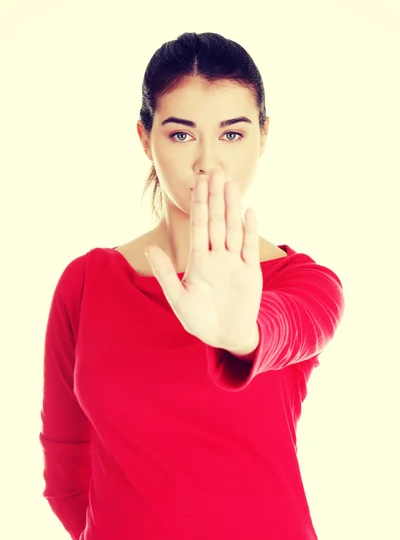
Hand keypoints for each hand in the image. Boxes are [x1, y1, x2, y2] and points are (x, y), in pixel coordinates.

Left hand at [144, 167, 262, 350]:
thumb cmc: (200, 320)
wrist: (226, 336)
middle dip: (215, 197)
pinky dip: (250, 229)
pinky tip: (248, 210)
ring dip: (232, 207)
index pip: (198, 226)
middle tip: (215, 171)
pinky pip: (250, 246)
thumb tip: (150, 248)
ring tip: (231, 184)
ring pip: (233, 229)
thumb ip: (166, 273)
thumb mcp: (178, 298)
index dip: (198, 204)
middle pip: (216, 221)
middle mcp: (217, 257)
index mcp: (199, 261)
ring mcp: (235, 262)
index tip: (198, 181)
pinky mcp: (250, 272)